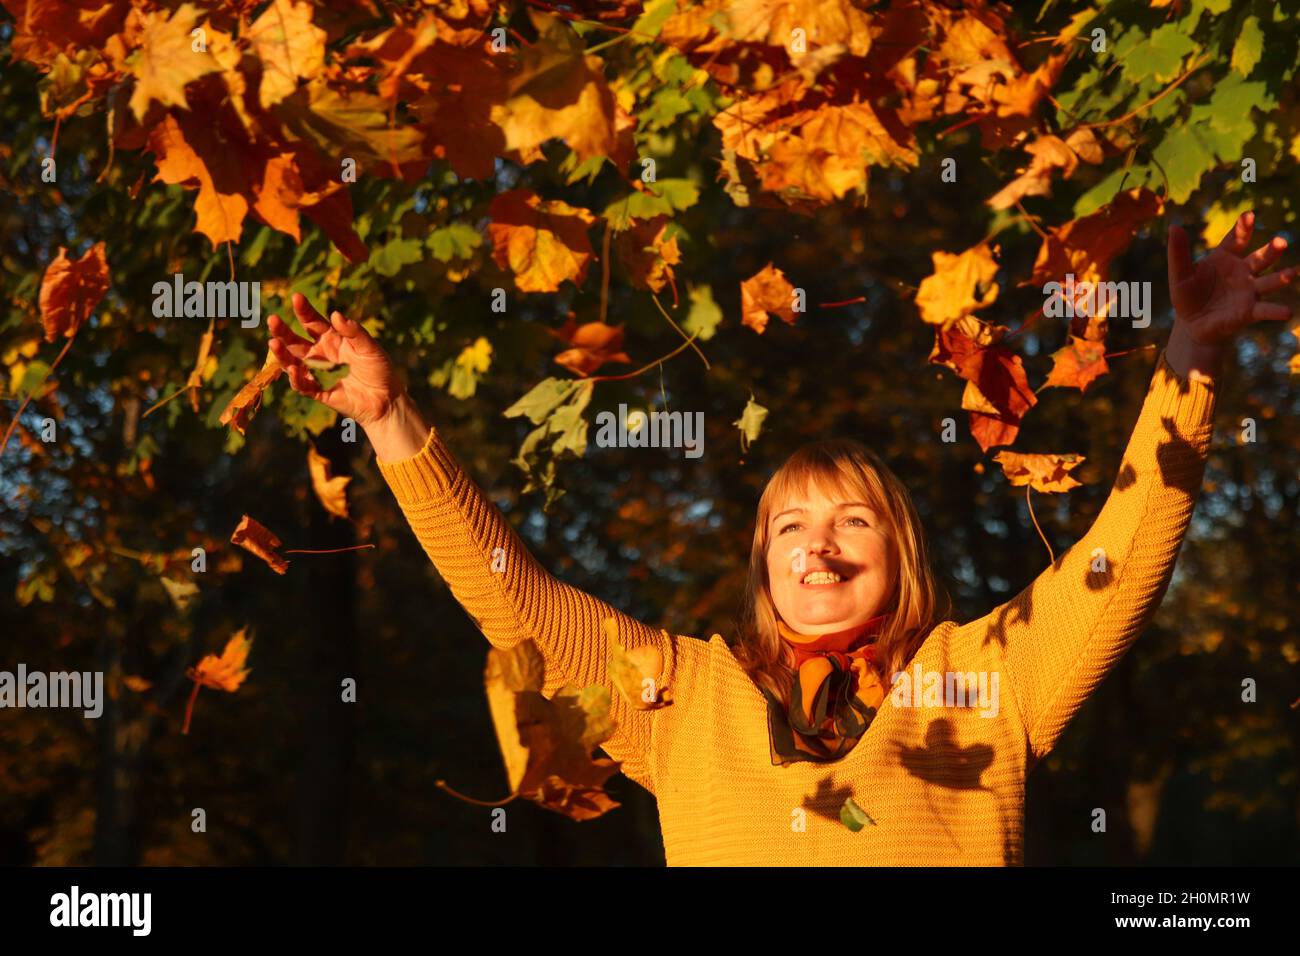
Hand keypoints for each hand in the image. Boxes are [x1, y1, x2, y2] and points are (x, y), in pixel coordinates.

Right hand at [270, 293, 428, 460]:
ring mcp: (318, 373)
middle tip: (273, 320)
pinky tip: (293, 368)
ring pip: (293, 362)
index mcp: (331, 339)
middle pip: (295, 341)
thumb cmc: (379, 369)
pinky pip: (302, 385)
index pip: (312, 322)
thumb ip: (354, 332)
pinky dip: (296, 378)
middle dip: (283, 331)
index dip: (304, 310)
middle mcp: (320, 354)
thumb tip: (336, 314)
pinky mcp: (319, 392)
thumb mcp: (370, 347)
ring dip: (282, 354)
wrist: (387, 399)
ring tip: (273, 343)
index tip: (296, 297)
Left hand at [1166, 211, 1295, 378]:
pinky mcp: (1249, 311)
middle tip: (1281, 241)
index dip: (1243, 228)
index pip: (1236, 239)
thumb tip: (1174, 226)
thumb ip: (1178, 253)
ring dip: (1281, 277)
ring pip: (1268, 281)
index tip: (1248, 216)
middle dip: (1272, 250)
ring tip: (1291, 274)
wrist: (1191, 324)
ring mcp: (1248, 291)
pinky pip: (1265, 310)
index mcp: (1226, 257)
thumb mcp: (1179, 275)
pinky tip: (1287, 313)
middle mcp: (1243, 271)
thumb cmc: (1188, 295)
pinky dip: (1276, 311)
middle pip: (1260, 258)